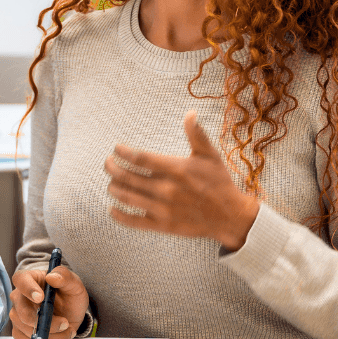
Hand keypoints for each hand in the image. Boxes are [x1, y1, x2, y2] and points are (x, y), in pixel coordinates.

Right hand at [10, 264, 88, 338]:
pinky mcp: (20, 333)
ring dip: (51, 337)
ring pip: (26, 332)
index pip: (20, 280)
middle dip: (44, 322)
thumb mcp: (74, 284)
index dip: (27, 289)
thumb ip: (65, 277)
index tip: (40, 298)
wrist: (70, 312)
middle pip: (21, 313)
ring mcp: (17, 317)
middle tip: (65, 323)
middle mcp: (18, 298)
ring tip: (68, 332)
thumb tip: (52, 277)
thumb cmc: (68, 294)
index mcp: (29, 279)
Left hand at [104, 111, 259, 250]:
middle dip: (112, 168)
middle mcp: (167, 189)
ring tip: (111, 181)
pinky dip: (118, 215)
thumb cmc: (219, 183)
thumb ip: (197, 134)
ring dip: (113, 187)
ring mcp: (163, 209)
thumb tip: (190, 113)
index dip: (123, 152)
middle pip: (128, 177)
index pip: (140, 158)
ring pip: (127, 197)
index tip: (116, 148)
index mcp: (177, 169)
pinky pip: (134, 221)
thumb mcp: (210, 156)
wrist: (230, 217)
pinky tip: (112, 208)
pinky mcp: (163, 225)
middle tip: (107, 163)